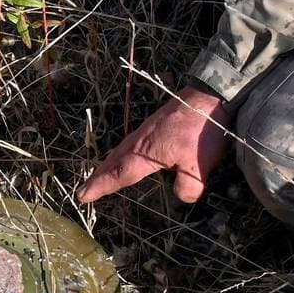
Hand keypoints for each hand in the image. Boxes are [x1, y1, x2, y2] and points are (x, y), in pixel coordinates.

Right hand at [76, 86, 231, 203]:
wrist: (210, 95)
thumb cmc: (202, 131)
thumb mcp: (199, 167)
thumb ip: (188, 188)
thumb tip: (182, 197)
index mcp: (146, 152)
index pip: (119, 174)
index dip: (102, 186)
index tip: (83, 195)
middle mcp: (141, 140)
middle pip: (114, 161)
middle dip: (99, 176)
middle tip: (84, 189)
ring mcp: (147, 129)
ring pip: (122, 151)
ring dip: (108, 164)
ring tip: (100, 175)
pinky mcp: (157, 123)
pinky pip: (131, 143)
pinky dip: (122, 153)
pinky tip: (128, 155)